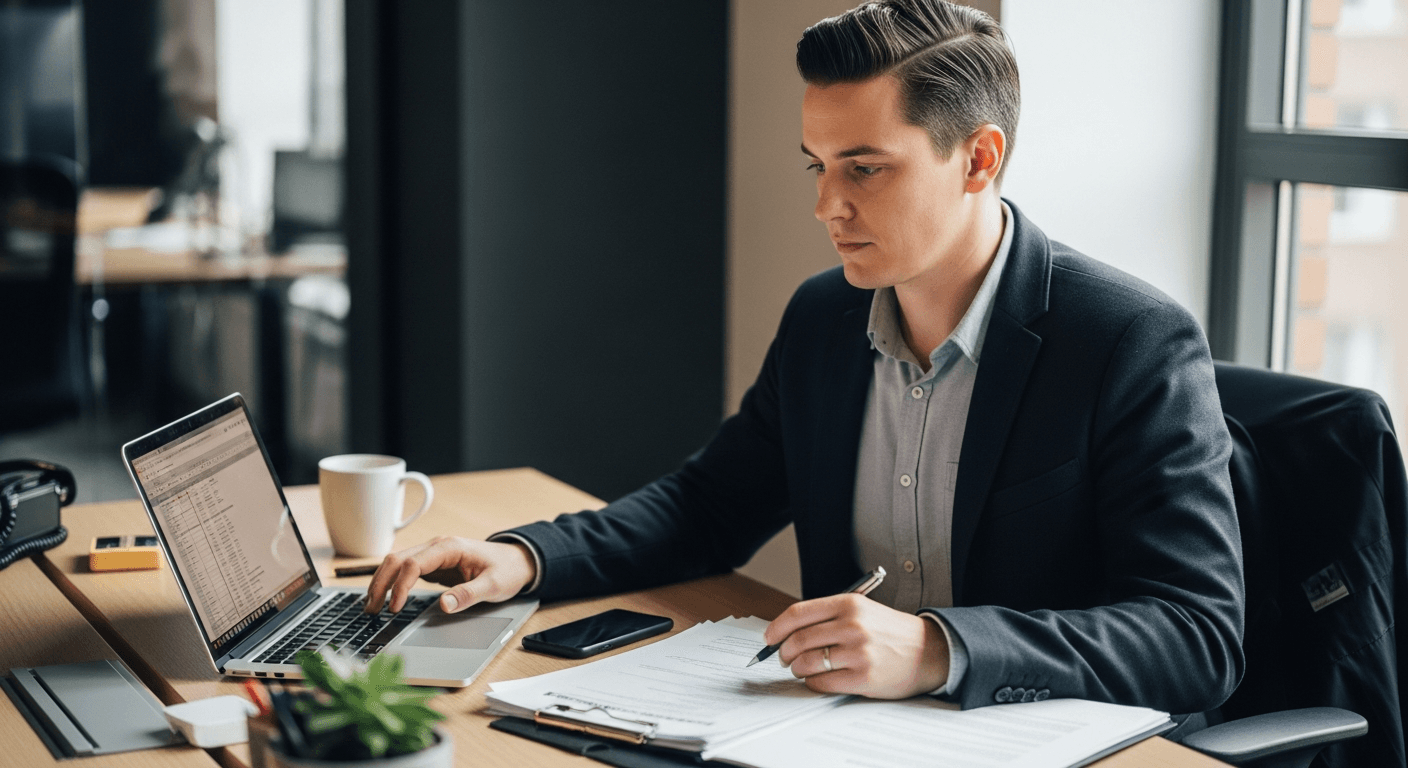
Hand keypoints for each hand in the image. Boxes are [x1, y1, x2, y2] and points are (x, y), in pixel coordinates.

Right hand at [365, 536, 536, 613]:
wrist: (517, 561)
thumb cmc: (507, 570)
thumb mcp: (494, 585)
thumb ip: (468, 594)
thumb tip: (444, 605)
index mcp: (449, 547)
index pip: (414, 563)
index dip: (400, 586)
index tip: (395, 608)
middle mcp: (437, 547)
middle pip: (397, 559)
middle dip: (381, 583)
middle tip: (371, 610)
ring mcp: (434, 554)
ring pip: (397, 563)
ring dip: (382, 582)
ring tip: (371, 606)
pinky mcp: (434, 565)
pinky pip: (406, 571)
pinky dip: (392, 583)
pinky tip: (385, 599)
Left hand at [765, 594, 948, 698]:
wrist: (928, 651)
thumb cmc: (890, 632)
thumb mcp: (861, 610)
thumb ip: (827, 617)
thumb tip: (786, 632)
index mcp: (849, 603)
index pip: (797, 613)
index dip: (776, 628)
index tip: (769, 638)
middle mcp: (853, 625)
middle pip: (798, 640)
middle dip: (783, 652)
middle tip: (783, 657)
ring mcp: (858, 652)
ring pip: (807, 662)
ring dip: (797, 669)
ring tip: (801, 669)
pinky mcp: (863, 677)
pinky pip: (822, 683)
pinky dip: (812, 683)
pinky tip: (818, 679)